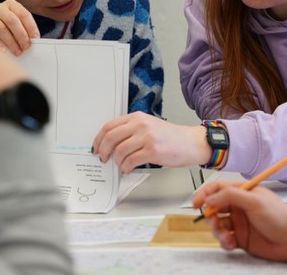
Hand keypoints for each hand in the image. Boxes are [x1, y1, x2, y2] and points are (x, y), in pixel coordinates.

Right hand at [0, 0, 39, 55]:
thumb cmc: (4, 26)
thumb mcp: (14, 24)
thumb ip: (23, 29)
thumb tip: (33, 40)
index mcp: (11, 4)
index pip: (23, 13)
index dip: (31, 26)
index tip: (36, 38)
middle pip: (12, 20)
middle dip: (21, 35)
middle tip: (26, 46)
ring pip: (0, 28)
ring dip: (11, 42)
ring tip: (17, 51)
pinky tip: (3, 50)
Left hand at [92, 112, 210, 172]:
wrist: (190, 142)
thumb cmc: (170, 137)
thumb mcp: (149, 125)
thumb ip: (131, 130)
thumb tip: (110, 144)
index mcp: (137, 117)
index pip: (109, 126)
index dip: (98, 139)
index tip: (96, 148)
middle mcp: (141, 124)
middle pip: (111, 138)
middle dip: (103, 151)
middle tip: (103, 159)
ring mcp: (147, 137)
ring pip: (120, 151)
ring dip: (117, 162)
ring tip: (121, 165)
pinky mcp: (153, 151)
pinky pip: (131, 161)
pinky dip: (126, 168)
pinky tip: (128, 169)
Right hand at [193, 181, 286, 262]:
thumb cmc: (280, 215)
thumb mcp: (254, 200)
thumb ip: (230, 196)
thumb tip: (210, 198)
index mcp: (242, 192)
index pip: (217, 189)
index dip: (204, 194)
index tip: (196, 203)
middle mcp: (239, 207)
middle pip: (214, 208)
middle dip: (210, 215)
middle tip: (213, 221)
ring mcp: (239, 223)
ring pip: (218, 225)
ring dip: (217, 231)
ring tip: (225, 235)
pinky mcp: (241, 239)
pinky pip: (225, 240)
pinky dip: (224, 242)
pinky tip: (231, 243)